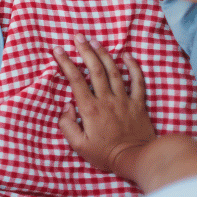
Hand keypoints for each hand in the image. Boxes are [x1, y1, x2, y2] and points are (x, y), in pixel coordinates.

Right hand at [54, 35, 154, 177]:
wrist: (137, 158)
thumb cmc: (105, 154)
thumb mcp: (78, 145)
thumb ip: (67, 125)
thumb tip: (66, 107)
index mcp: (90, 108)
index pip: (75, 80)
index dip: (65, 63)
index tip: (57, 50)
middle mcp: (107, 99)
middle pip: (95, 70)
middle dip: (85, 51)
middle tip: (78, 37)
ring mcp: (124, 100)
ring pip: (114, 72)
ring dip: (104, 55)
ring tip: (96, 42)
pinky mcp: (139, 104)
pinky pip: (138, 82)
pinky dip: (134, 67)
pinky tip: (127, 56)